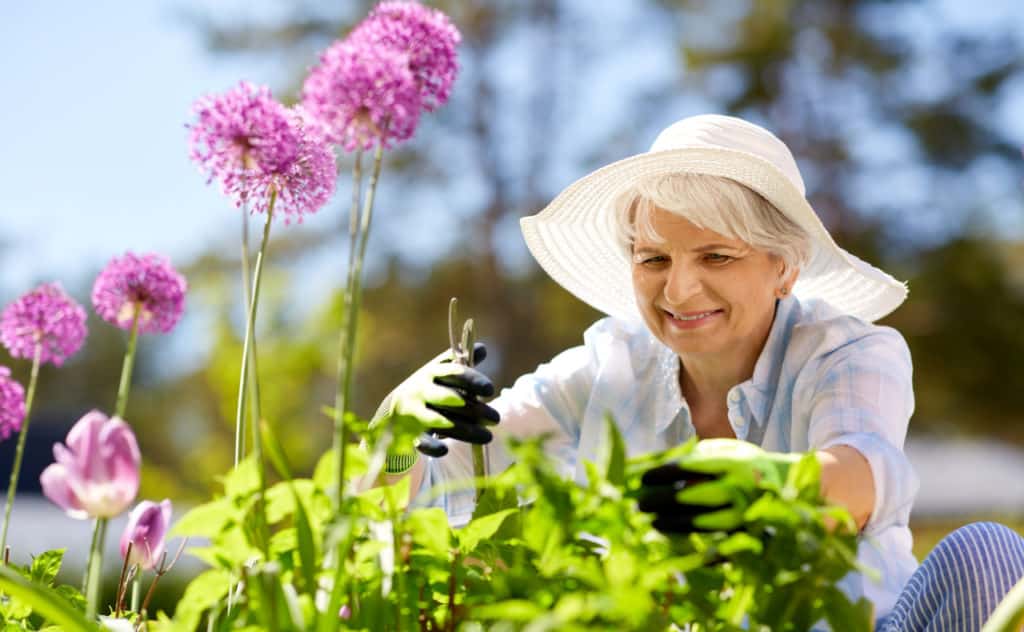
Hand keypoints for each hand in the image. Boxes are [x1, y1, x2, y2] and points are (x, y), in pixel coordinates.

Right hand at [372, 343, 499, 461]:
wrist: (392, 413)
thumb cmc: (425, 390)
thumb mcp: (438, 373)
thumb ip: (460, 363)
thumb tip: (482, 349)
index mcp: (431, 374)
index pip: (453, 373)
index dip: (471, 379)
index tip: (490, 389)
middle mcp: (421, 390)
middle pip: (450, 398)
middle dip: (475, 409)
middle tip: (496, 418)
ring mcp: (413, 412)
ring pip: (441, 422)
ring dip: (466, 430)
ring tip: (487, 437)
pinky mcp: (409, 433)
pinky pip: (421, 441)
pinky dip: (432, 446)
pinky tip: (445, 450)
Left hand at [636, 439, 801, 533]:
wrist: (794, 485)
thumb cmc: (748, 465)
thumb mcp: (728, 450)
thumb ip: (698, 457)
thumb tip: (657, 469)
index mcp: (731, 463)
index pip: (687, 468)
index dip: (661, 475)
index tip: (642, 480)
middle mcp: (737, 489)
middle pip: (690, 498)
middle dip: (660, 502)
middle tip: (640, 505)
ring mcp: (744, 515)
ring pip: (700, 524)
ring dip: (672, 525)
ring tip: (654, 523)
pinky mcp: (750, 535)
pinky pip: (719, 547)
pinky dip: (696, 549)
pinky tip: (677, 545)